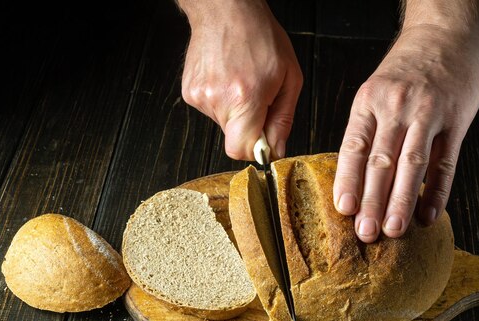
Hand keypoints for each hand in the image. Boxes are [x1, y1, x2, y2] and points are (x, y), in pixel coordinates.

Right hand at [179, 0, 302, 159]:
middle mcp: (217, 100)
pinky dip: (222, 101)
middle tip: (259, 99)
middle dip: (250, 126)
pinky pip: (212, 110)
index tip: (265, 140)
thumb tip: (276, 150)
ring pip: (224, 124)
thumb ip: (283, 120)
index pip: (241, 150)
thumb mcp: (289, 78)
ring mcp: (199, 97)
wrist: (226, 10)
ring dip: (236, 111)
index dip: (256, 150)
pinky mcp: (189, 93)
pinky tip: (228, 79)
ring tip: (242, 83)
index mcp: (244, 98)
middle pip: (234, 138)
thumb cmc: (261, 37)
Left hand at [333, 17, 478, 242]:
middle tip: (366, 232)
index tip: (344, 209)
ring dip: (402, 201)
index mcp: (369, 102)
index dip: (348, 180)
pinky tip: (429, 214)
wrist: (444, 34)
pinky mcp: (456, 120)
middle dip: (373, 201)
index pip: (354, 148)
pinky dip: (437, 191)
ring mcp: (428, 113)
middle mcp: (397, 107)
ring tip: (394, 229)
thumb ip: (368, 131)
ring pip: (412, 164)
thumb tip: (355, 180)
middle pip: (382, 162)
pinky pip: (446, 162)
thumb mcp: (375, 92)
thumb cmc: (405, 70)